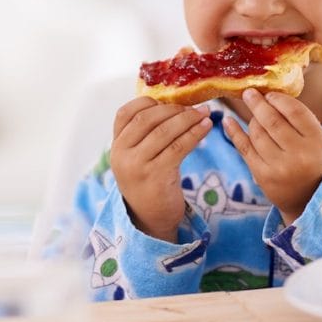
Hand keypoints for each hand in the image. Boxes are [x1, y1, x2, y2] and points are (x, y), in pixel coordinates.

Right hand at [109, 96, 211, 241]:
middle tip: (195, 107)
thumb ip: (144, 134)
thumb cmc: (149, 182)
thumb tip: (172, 103)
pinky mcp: (156, 176)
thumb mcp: (137, 157)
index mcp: (116, 145)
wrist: (150, 220)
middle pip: (147, 119)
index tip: (170, 101)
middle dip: (174, 109)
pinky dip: (195, 133)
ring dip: (188, 118)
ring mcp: (137, 165)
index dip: (148, 102)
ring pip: (164, 131)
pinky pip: (178, 147)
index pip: (126, 113)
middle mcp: (121, 154)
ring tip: (205, 113)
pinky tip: (206, 127)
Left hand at [222, 89, 321, 224]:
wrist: (310, 199)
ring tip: (253, 114)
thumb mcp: (317, 140)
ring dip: (252, 120)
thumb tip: (269, 94)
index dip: (279, 99)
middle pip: (273, 121)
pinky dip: (234, 132)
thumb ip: (299, 120)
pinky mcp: (262, 175)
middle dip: (257, 104)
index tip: (269, 94)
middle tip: (248, 93)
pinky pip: (244, 148)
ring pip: (257, 133)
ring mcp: (279, 167)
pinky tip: (228, 121)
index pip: (295, 112)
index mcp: (317, 142)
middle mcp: (299, 154)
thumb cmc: (313, 161)